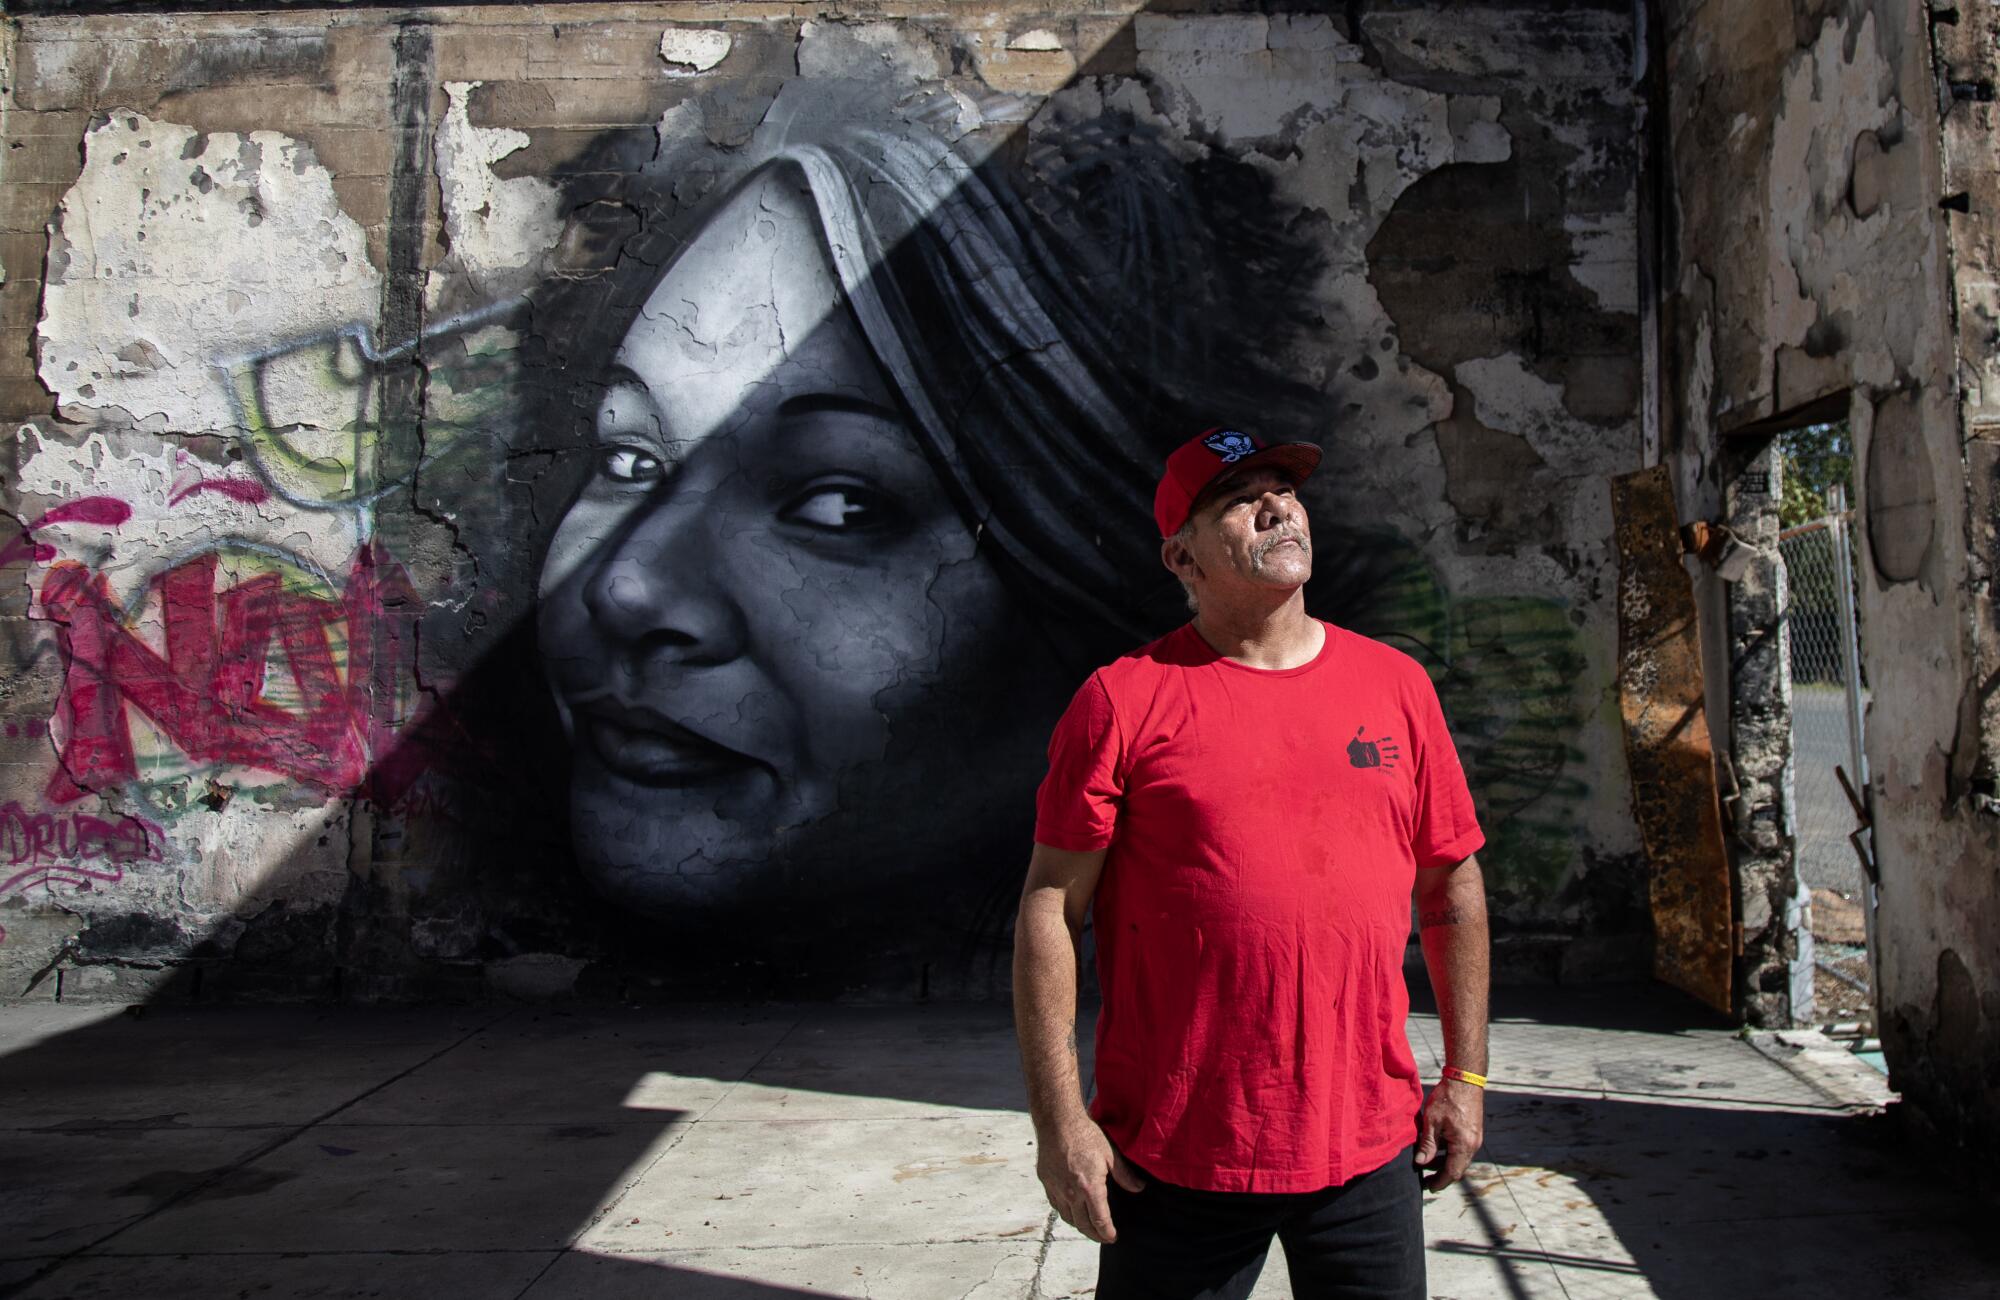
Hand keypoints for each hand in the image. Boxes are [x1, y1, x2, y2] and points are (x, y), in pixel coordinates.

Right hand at [1034, 1113, 1146, 1242]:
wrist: (1057, 1122)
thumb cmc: (1085, 1135)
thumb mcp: (1110, 1154)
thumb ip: (1124, 1175)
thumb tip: (1138, 1188)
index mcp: (1089, 1188)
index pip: (1099, 1221)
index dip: (1107, 1233)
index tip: (1112, 1237)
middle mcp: (1071, 1193)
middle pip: (1082, 1224)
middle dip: (1094, 1234)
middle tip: (1103, 1237)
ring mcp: (1056, 1189)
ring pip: (1068, 1217)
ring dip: (1079, 1225)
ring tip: (1089, 1225)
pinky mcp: (1046, 1182)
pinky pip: (1056, 1205)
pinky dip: (1066, 1212)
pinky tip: (1072, 1209)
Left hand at [1414, 1076, 1484, 1190]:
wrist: (1464, 1079)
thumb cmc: (1447, 1098)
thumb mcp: (1432, 1122)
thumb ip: (1427, 1144)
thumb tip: (1420, 1163)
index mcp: (1464, 1145)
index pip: (1452, 1172)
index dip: (1439, 1182)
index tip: (1428, 1187)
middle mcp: (1473, 1145)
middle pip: (1457, 1168)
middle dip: (1441, 1174)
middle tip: (1424, 1178)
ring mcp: (1475, 1138)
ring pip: (1460, 1158)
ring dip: (1444, 1162)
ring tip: (1426, 1161)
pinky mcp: (1473, 1132)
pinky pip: (1462, 1149)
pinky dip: (1449, 1153)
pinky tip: (1436, 1147)